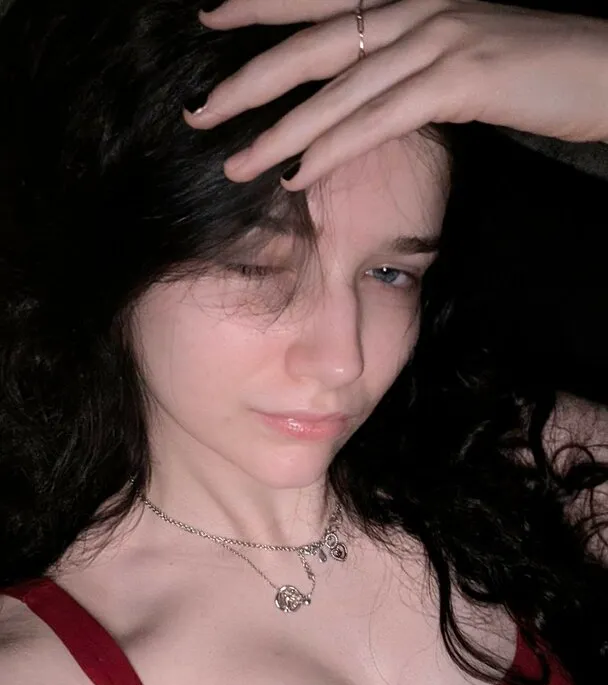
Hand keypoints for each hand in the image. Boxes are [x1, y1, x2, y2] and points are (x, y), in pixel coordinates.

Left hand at [185, 0, 607, 189]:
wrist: (603, 63)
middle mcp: (416, 7)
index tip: (212, 16)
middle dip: (249, 79)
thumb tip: (369, 94)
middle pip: (312, 43)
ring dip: (280, 130)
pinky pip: (379, 120)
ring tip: (235, 160)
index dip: (261, 2)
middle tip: (198, 108)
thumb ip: (410, 63)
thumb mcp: (461, 51)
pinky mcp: (459, 79)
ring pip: (337, 89)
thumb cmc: (535, 66)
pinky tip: (298, 174)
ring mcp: (436, 39)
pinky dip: (335, 148)